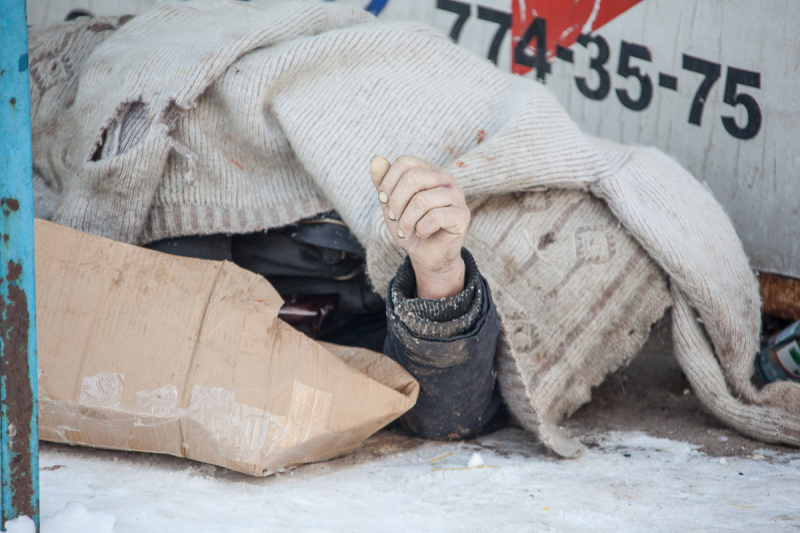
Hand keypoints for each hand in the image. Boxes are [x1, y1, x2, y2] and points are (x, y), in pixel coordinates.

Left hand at [370, 155, 469, 299]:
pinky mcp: (462, 215)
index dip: (388, 182)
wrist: (427, 255)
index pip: (405, 162)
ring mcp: (456, 195)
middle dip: (396, 203)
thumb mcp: (390, 203)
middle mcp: (445, 178)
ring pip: (422, 201)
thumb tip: (376, 159)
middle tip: (393, 218)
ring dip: (406, 221)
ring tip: (406, 231)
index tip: (384, 201)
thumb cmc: (410, 226)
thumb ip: (382, 182)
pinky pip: (434, 217)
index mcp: (429, 171)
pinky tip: (422, 234)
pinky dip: (421, 230)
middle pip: (413, 178)